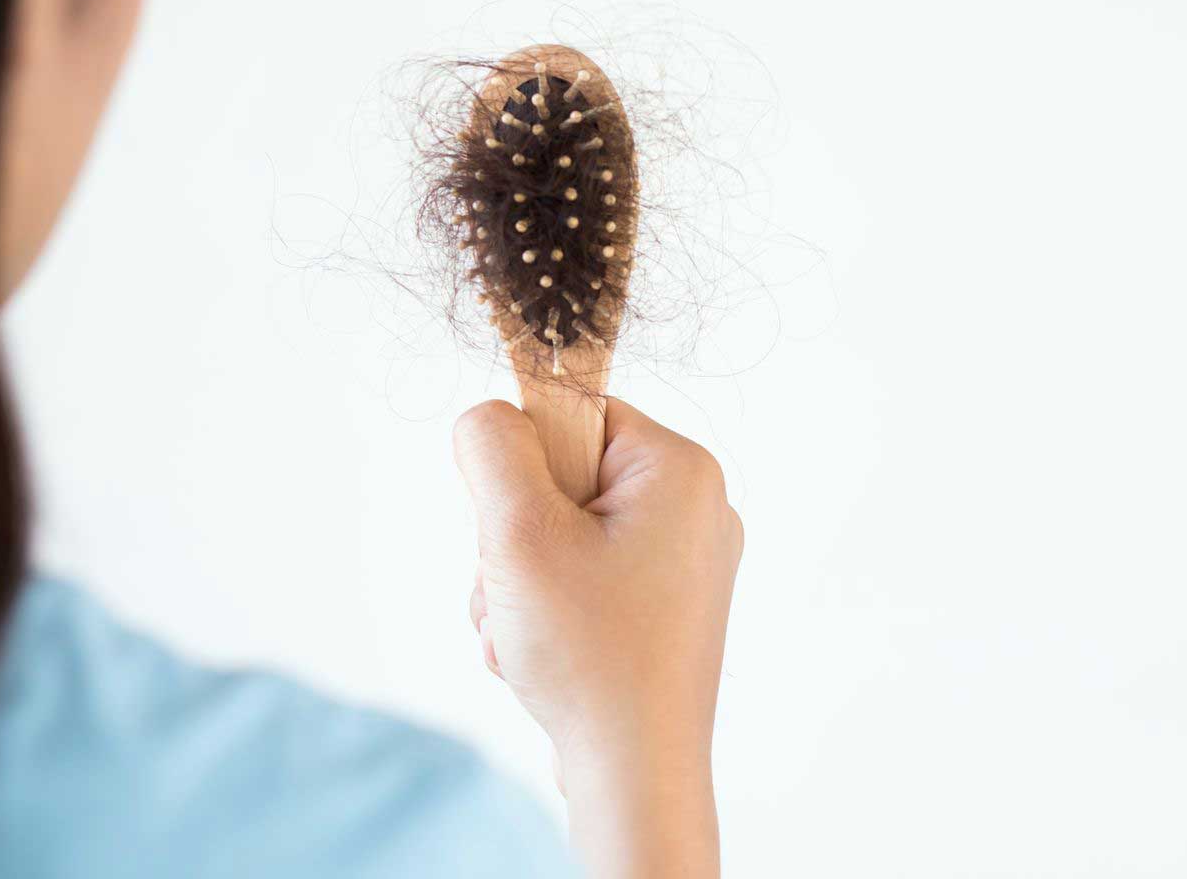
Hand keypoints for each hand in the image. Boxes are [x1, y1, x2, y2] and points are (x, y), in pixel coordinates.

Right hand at [453, 397, 742, 877]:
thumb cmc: (590, 656)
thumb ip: (493, 449)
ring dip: (521, 582)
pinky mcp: (666, 606)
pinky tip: (545, 655)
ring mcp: (685, 560)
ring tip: (530, 635)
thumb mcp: (518, 533)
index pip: (572, 414)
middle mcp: (696, 506)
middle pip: (561, 479)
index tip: (519, 527)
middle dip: (515, 540)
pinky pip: (584, 577)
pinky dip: (548, 612)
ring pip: (562, 535)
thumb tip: (490, 416)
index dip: (524, 467)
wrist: (637, 772)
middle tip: (521, 594)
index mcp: (680, 469)